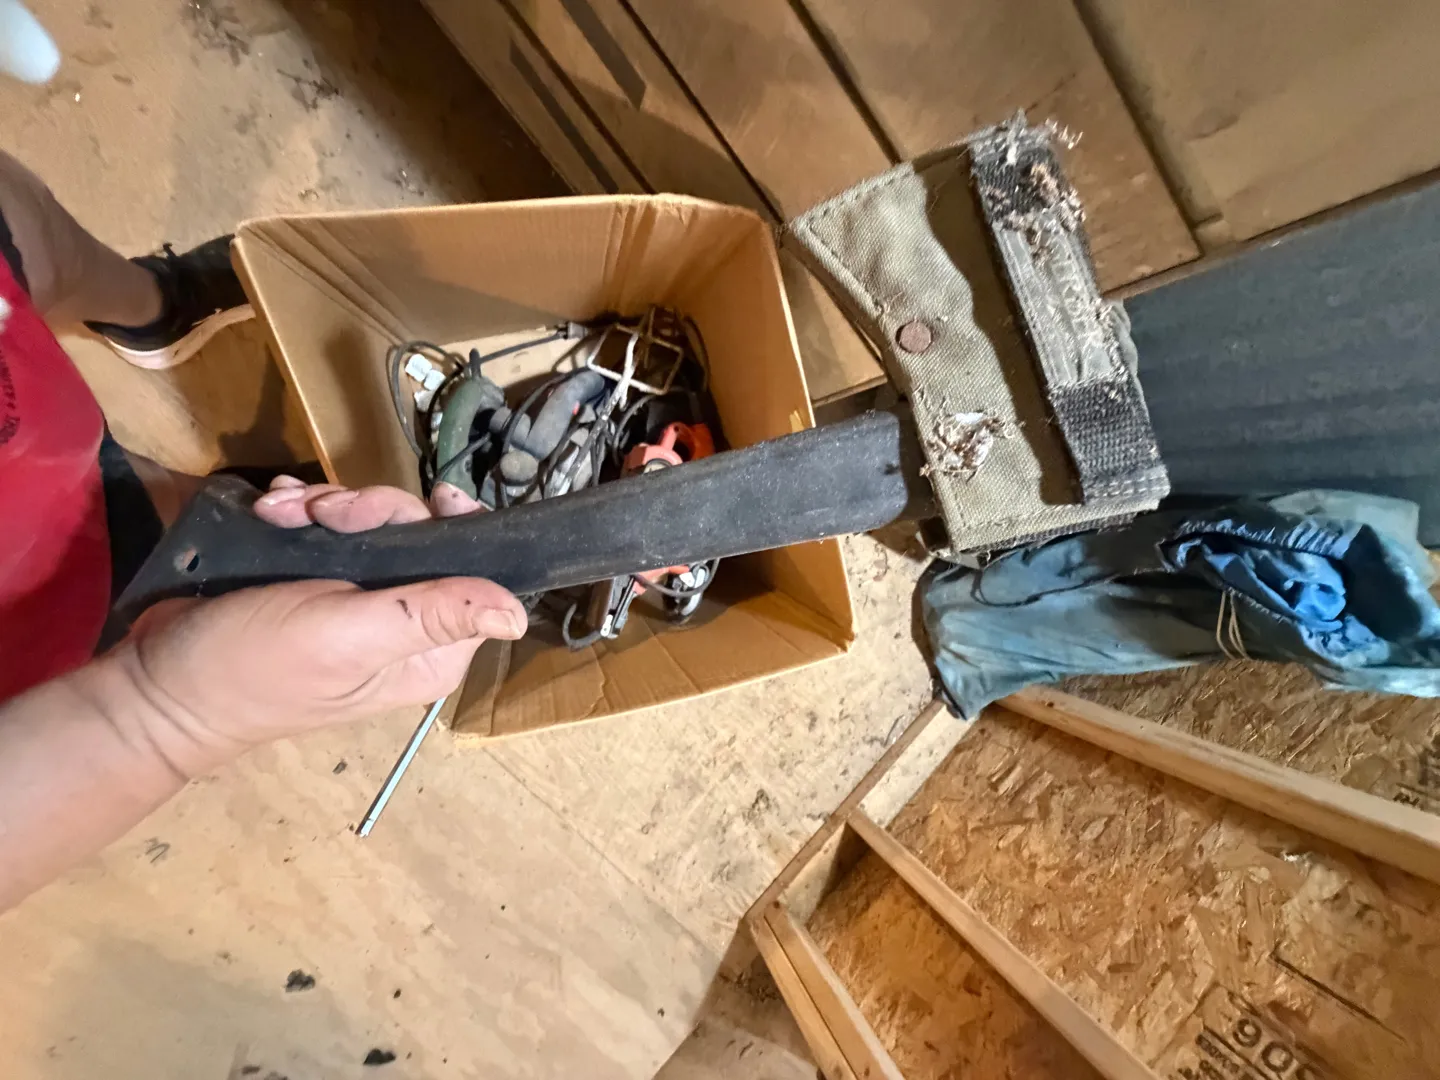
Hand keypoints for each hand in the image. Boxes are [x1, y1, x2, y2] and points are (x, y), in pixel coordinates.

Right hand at [104, 478, 520, 773]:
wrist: (161, 681)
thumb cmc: (258, 669)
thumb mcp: (352, 639)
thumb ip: (432, 617)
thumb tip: (519, 616)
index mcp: (430, 648)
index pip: (478, 572)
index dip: (458, 527)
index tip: (428, 498)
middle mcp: (404, 622)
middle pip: (423, 534)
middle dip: (373, 509)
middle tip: (327, 512)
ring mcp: (358, 597)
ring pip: (371, 522)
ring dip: (326, 505)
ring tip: (283, 512)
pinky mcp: (315, 577)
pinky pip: (327, 525)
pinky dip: (300, 510)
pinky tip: (272, 510)